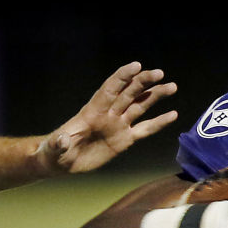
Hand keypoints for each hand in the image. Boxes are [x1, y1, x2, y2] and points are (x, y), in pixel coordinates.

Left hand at [34, 62, 178, 174]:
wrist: (61, 161)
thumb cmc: (54, 152)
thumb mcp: (54, 148)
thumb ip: (59, 143)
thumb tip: (62, 139)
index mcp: (92, 112)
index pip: (110, 89)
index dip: (122, 77)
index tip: (136, 66)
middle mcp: (108, 114)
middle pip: (129, 93)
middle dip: (143, 81)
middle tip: (160, 72)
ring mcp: (117, 126)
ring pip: (140, 106)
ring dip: (155, 95)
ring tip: (172, 86)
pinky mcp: (124, 140)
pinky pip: (144, 129)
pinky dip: (158, 122)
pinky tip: (173, 114)